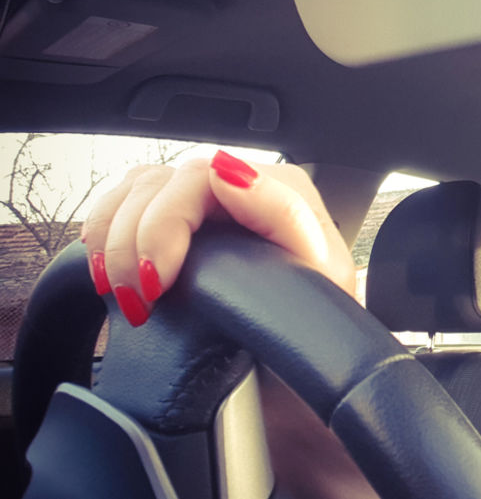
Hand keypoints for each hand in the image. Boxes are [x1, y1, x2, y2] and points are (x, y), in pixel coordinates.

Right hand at [81, 150, 356, 325]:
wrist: (304, 361)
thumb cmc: (320, 322)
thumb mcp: (323, 276)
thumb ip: (283, 215)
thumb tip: (228, 172)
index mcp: (281, 188)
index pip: (203, 175)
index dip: (165, 225)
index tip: (154, 279)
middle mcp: (242, 184)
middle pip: (161, 184)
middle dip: (134, 242)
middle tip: (136, 300)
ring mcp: (206, 200)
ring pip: (135, 191)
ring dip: (114, 241)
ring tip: (122, 294)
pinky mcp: (177, 220)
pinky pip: (123, 204)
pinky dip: (103, 236)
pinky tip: (107, 272)